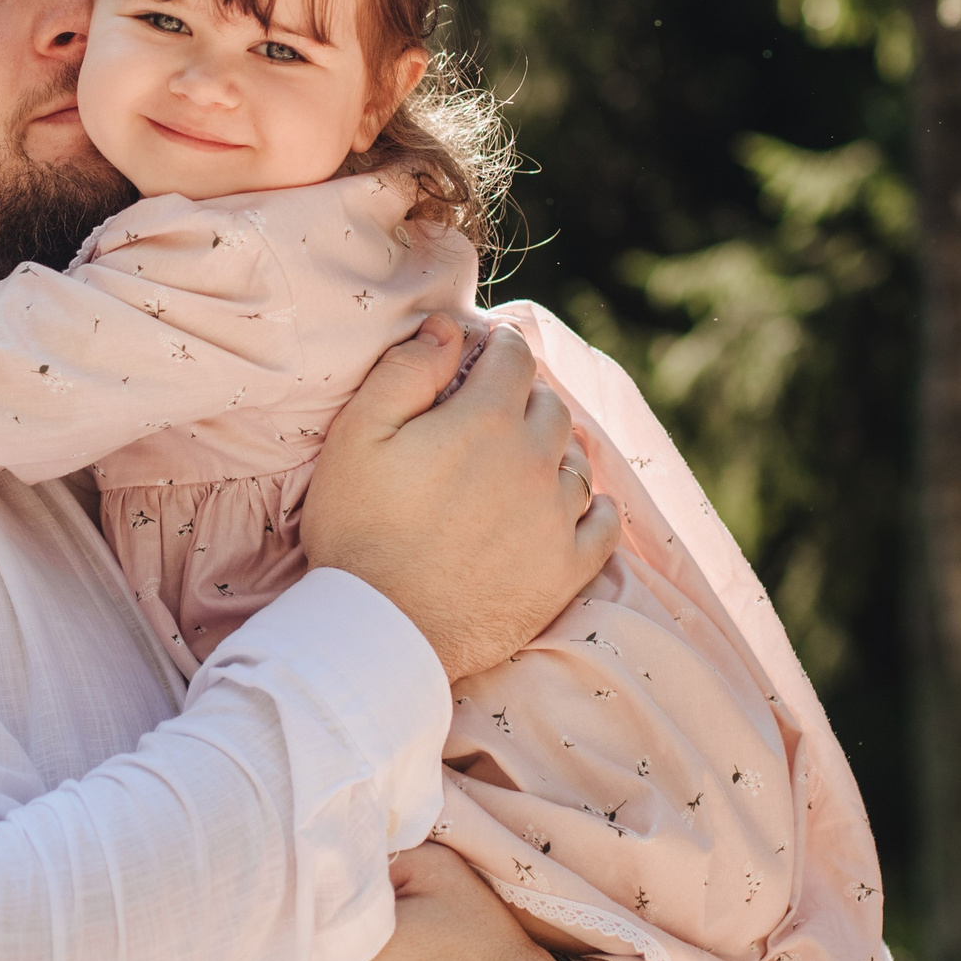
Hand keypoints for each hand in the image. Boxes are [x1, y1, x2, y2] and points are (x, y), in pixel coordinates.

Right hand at [306, 318, 619, 678]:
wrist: (382, 630)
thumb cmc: (358, 530)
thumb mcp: (357, 437)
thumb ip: (406, 372)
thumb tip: (448, 330)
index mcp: (485, 420)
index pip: (514, 357)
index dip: (499, 348)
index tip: (485, 356)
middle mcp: (533, 461)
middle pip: (549, 405)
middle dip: (524, 398)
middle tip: (493, 413)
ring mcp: (556, 518)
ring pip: (577, 460)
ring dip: (555, 450)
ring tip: (524, 461)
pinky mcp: (567, 569)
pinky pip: (603, 522)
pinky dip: (593, 506)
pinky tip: (572, 506)